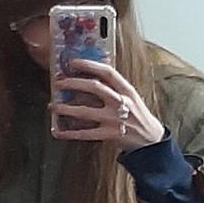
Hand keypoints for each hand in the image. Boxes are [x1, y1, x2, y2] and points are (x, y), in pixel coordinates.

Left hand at [49, 58, 164, 150]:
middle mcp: (121, 102)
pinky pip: (85, 134)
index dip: (89, 65)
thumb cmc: (137, 116)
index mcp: (126, 90)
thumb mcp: (131, 97)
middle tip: (58, 82)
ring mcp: (115, 119)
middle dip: (73, 83)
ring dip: (66, 108)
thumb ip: (114, 88)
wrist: (151, 140)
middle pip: (94, 88)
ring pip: (85, 112)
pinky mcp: (110, 135)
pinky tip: (58, 131)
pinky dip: (70, 133)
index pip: (107, 72)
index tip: (73, 62)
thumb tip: (90, 77)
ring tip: (53, 106)